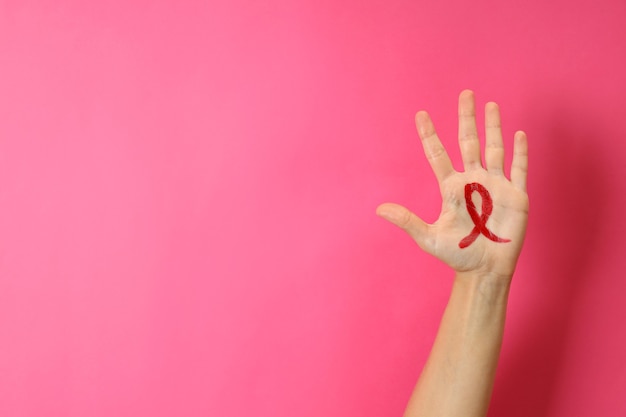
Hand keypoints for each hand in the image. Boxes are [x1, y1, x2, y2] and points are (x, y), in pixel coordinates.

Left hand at [376, 90, 527, 279]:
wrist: (485, 271)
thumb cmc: (457, 254)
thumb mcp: (428, 238)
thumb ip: (406, 220)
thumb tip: (378, 209)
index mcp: (451, 188)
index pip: (438, 155)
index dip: (430, 135)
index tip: (421, 114)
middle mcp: (473, 181)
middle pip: (468, 142)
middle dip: (466, 118)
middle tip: (465, 93)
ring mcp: (495, 186)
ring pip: (494, 149)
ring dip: (493, 127)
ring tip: (490, 105)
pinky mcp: (516, 196)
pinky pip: (519, 169)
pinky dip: (520, 153)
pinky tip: (518, 135)